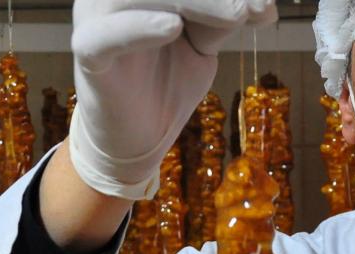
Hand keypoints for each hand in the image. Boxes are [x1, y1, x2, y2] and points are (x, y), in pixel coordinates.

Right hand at [68, 0, 276, 199]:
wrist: (140, 138)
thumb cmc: (168, 83)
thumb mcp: (203, 45)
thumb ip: (221, 18)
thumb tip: (262, 4)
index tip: (265, 3)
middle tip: (257, 6)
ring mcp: (95, 17)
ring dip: (197, 2)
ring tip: (237, 14)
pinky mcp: (89, 54)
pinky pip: (109, 35)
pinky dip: (140, 28)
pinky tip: (172, 28)